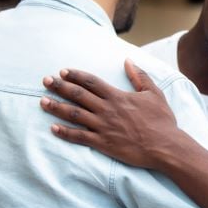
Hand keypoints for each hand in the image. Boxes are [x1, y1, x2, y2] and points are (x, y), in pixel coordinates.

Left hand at [40, 58, 179, 168]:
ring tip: (42, 101)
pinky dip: (65, 132)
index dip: (75, 75)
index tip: (62, 71)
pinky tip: (53, 128)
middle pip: (78, 95)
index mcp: (117, 96)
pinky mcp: (102, 143)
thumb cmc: (162, 120)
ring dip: (57, 107)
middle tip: (45, 81)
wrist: (164, 146)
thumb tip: (128, 61)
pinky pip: (79, 137)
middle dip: (60, 87)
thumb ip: (140, 76)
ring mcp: (103, 127)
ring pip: (74, 114)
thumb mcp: (154, 93)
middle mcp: (107, 110)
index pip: (91, 82)